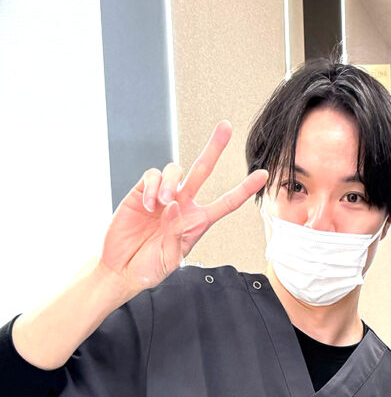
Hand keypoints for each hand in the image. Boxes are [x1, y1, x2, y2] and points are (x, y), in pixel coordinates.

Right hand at [99, 121, 267, 296]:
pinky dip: (151, 187)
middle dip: (215, 148)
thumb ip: (176, 234)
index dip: (245, 189)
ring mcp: (163, 196)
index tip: (264, 175)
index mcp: (197, 222)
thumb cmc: (149, 269)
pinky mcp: (141, 192)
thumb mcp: (170, 260)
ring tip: (163, 201)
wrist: (121, 268)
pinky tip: (148, 204)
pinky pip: (152, 176)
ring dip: (171, 182)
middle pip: (203, 170)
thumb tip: (175, 205)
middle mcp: (183, 205)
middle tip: (225, 126)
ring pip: (176, 170)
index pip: (227, 202)